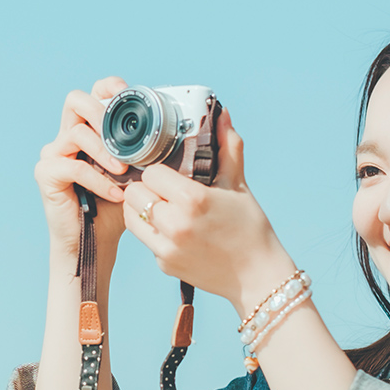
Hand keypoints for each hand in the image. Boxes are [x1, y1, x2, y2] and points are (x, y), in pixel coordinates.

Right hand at [33, 77, 130, 263]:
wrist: (94, 243)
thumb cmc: (114, 209)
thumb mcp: (135, 174)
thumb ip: (143, 152)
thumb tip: (174, 134)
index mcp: (86, 131)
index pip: (92, 94)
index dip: (108, 88)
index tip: (127, 94)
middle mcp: (65, 137)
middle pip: (75, 100)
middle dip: (103, 113)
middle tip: (124, 139)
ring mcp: (53, 155)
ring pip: (77, 133)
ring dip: (105, 151)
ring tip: (124, 172)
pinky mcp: (47, 175)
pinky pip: (73, 167)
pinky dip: (98, 179)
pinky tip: (114, 193)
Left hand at [120, 108, 296, 307]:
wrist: (257, 276)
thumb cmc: (250, 227)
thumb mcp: (237, 185)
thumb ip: (227, 147)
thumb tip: (222, 114)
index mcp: (192, 199)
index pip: (151, 173)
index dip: (159, 170)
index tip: (169, 172)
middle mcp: (175, 224)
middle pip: (134, 194)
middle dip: (146, 188)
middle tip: (161, 189)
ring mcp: (166, 246)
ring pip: (132, 216)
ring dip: (141, 208)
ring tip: (161, 206)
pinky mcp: (163, 263)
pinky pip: (145, 238)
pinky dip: (153, 231)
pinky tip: (173, 228)